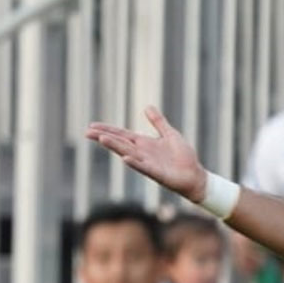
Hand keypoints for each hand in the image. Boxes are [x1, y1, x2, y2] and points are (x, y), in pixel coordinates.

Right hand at [86, 106, 208, 202]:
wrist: (196, 175)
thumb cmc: (183, 157)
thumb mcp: (170, 134)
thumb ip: (158, 122)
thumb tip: (147, 106)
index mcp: (144, 143)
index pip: (122, 135)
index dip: (108, 129)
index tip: (91, 126)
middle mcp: (142, 153)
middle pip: (120, 143)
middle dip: (104, 137)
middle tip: (87, 132)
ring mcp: (148, 164)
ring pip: (128, 153)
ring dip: (115, 147)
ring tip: (102, 139)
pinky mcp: (157, 174)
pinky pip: (144, 167)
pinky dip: (135, 163)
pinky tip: (125, 158)